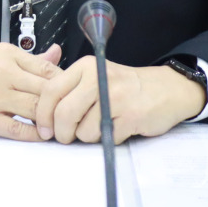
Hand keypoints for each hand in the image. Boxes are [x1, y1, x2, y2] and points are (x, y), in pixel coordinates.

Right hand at [0, 42, 63, 139]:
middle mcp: (3, 73)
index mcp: (8, 56)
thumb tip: (58, 54)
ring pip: (35, 108)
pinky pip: (17, 128)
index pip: (48, 69)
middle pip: (46, 89)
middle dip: (63, 103)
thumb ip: (30, 60)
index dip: (65, 84)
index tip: (72, 93)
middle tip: (74, 113)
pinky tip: (42, 135)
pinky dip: (34, 133)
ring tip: (61, 126)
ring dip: (52, 120)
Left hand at [33, 59, 204, 143]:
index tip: (44, 130)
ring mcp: (116, 97)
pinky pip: (106, 138)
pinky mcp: (131, 115)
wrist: (166, 89)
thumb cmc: (125, 87)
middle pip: (64, 114)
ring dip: (89, 137)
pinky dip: (109, 139)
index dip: (43, 115)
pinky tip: (119, 127)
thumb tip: (41, 115)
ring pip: (84, 131)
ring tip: (102, 126)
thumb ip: (69, 90)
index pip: (51, 91)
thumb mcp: (95, 76)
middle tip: (67, 137)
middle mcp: (99, 78)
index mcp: (86, 67)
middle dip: (62, 133)